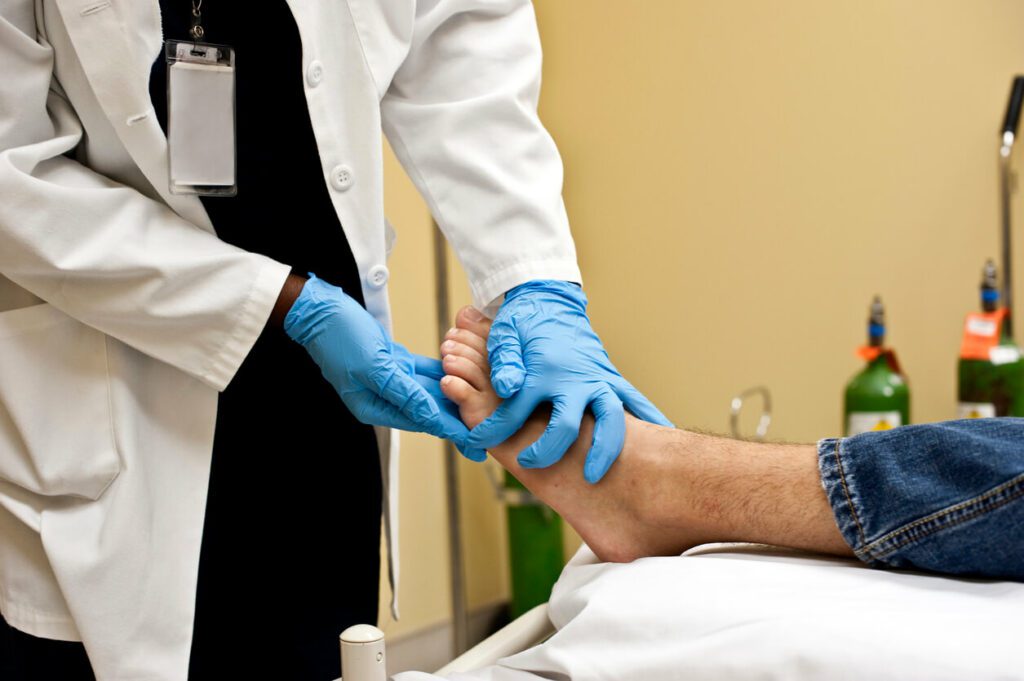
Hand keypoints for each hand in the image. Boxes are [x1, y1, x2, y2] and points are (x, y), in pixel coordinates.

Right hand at [284, 272, 474, 452]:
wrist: (320, 309)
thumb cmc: (339, 336)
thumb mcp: (372, 366)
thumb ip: (402, 391)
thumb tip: (431, 414)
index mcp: (375, 407)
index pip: (421, 422)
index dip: (452, 431)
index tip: (477, 444)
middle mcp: (384, 397)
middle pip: (429, 411)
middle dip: (459, 420)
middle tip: (489, 432)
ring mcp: (390, 379)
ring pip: (430, 392)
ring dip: (456, 397)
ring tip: (484, 408)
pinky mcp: (393, 361)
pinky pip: (425, 371)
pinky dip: (444, 373)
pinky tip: (465, 376)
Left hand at [465, 280, 671, 482]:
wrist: (550, 301)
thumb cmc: (523, 322)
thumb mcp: (505, 335)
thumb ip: (505, 361)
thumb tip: (507, 387)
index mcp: (543, 370)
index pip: (515, 411)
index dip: (493, 431)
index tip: (477, 443)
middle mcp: (573, 378)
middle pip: (566, 424)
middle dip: (548, 450)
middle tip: (530, 466)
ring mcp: (596, 379)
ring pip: (609, 419)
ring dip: (604, 449)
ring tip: (595, 476)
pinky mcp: (611, 379)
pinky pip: (635, 404)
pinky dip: (650, 421)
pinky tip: (663, 440)